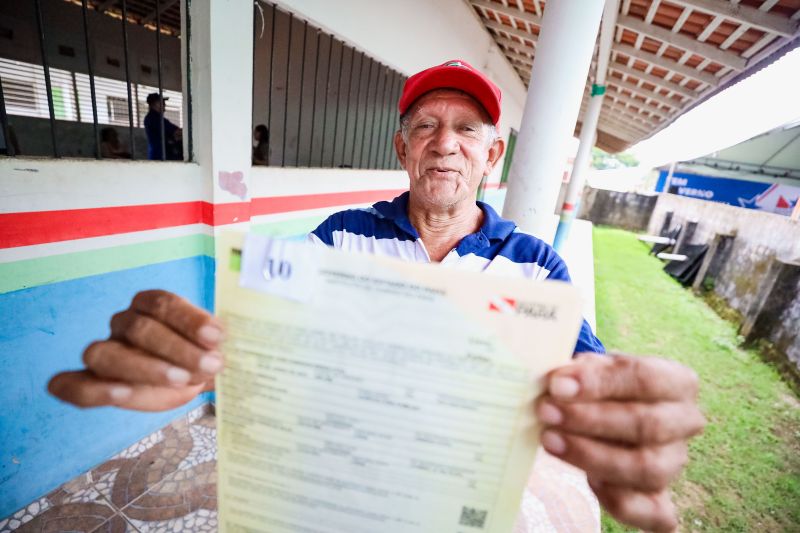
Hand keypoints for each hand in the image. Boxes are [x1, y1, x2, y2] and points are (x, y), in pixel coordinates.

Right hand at [49, 290, 223, 411]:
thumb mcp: (214, 347)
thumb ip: (220, 345)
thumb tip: (241, 345)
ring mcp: (104, 352)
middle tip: (212, 364)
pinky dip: (95, 389)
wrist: (185, 381)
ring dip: (146, 367)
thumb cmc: (198, 356)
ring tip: (182, 380)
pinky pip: (73, 385)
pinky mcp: (90, 383)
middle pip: (140, 328)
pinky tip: (123, 394)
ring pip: (107, 353)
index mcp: (150, 305)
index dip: (189, 318)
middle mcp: (123, 323)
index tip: (217, 337)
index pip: (162, 303)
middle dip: (178, 348)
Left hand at [536, 353, 705, 532]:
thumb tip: (561, 382)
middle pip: (647, 424)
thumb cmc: (603, 386)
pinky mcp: (662, 499)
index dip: (599, 382)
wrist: (608, 414)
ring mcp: (674, 463)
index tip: (557, 385)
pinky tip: (589, 482)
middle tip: (547, 412)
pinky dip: (619, 500)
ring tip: (551, 440)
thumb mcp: (595, 366)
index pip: (645, 378)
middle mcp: (685, 422)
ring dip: (593, 456)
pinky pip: (652, 513)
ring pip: (647, 469)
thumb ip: (583, 372)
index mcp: (678, 382)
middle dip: (590, 420)